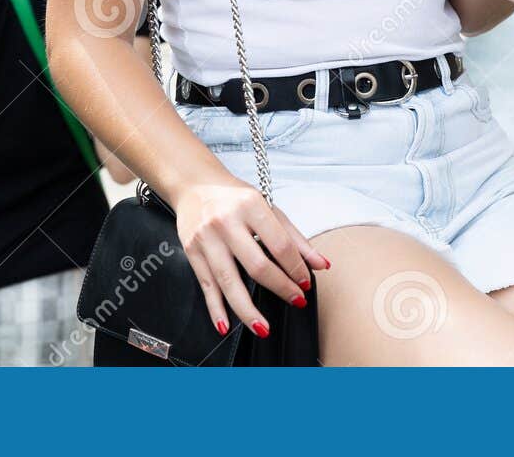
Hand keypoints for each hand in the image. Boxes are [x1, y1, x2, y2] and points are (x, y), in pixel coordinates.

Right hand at [174, 177, 329, 336]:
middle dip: (279, 288)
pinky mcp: (192, 252)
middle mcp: (226, 222)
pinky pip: (207, 286)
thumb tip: (321, 265)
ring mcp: (207, 238)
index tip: (304, 283)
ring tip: (264, 328)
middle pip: (256, 265)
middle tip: (295, 301)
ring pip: (229, 282)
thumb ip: (295, 238)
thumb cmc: (235, 197)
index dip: (295, 268)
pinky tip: (225, 325)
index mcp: (250, 206)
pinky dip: (216, 308)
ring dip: (247, 310)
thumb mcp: (268, 208)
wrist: (194, 184)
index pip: (279, 244)